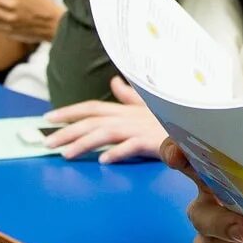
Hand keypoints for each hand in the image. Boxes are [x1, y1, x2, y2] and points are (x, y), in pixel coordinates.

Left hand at [44, 77, 166, 162]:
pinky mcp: (152, 141)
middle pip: (92, 121)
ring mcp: (139, 128)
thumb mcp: (149, 105)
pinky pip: (133, 145)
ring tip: (66, 154)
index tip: (48, 118)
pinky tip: (104, 160)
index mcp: (125, 109)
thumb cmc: (171, 119)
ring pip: (106, 133)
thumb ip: (129, 96)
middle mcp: (128, 116)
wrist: (195, 128)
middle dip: (67, 130)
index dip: (69, 111)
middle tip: (46, 142)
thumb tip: (114, 82)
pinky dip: (118, 152)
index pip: (91, 108)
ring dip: (84, 143)